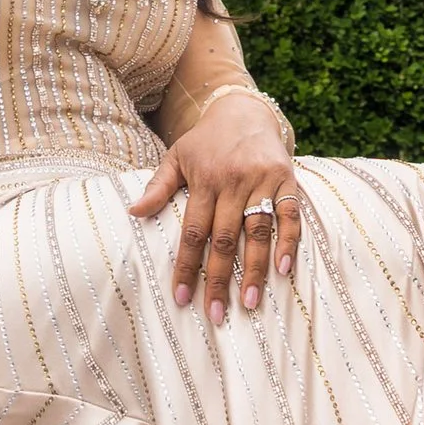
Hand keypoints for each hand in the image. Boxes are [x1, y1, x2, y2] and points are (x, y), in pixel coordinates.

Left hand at [129, 86, 300, 322]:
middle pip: (224, 238)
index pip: (193, 232)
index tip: (181, 298)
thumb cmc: (206, 141)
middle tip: (216, 314)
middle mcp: (233, 181)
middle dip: (219, 279)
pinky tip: (284, 268)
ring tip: (250, 302)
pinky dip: (289, 241)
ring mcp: (262, 180)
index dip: (187, 266)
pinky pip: (290, 214)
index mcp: (204, 180)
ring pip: (257, 231)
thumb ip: (157, 187)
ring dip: (255, 269)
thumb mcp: (176, 157)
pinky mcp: (286, 179)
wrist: (244, 110)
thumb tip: (133, 212)